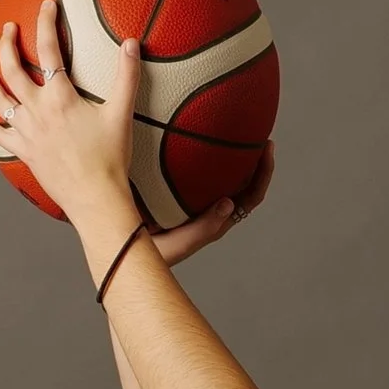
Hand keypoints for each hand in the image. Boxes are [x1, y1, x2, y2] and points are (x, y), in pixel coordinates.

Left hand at [0, 2, 273, 264]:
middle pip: (13, 70)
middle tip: (10, 29)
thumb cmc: (111, 157)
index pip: (49, 50)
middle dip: (9, 45)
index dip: (46, 23)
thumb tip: (131, 42)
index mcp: (61, 97)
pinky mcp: (24, 152)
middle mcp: (37, 111)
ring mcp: (27, 132)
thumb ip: (126, 76)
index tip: (46, 6)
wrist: (95, 197)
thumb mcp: (121, 113)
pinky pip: (0, 135)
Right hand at [150, 143, 274, 266]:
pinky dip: (206, 159)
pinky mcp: (176, 195)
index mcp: (215, 222)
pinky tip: (197, 143)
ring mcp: (194, 202)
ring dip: (233, 159)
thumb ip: (203, 228)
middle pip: (244, 185)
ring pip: (223, 179)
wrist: (121, 249)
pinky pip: (199, 175)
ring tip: (235, 134)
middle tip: (258, 134)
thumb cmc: (148, 254)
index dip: (264, 174)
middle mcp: (209, 211)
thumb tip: (229, 203)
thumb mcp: (178, 245)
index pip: (251, 197)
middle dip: (255, 160)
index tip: (267, 148)